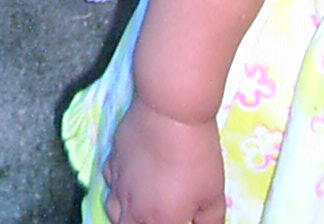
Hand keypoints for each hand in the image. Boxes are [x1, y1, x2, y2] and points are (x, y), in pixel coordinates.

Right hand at [101, 99, 225, 223]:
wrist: (172, 111)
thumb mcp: (214, 195)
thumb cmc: (196, 156)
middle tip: (161, 214)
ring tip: (142, 206)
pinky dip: (119, 185)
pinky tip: (132, 176)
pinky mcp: (113, 157)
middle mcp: (134, 208)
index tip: (182, 216)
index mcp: (159, 222)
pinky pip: (109, 180)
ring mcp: (119, 182)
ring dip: (126, 213)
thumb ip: (210, 221)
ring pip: (113, 210)